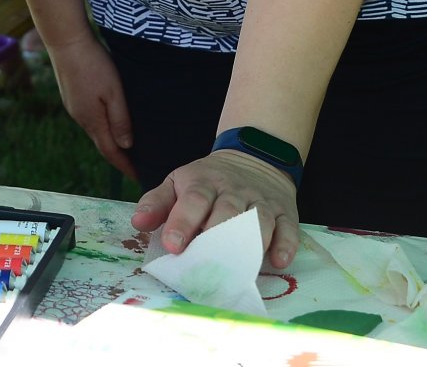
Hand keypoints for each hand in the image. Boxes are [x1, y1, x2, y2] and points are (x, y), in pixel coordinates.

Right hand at [50, 35, 137, 180]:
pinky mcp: (71, 97)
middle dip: (118, 157)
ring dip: (109, 141)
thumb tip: (126, 146)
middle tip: (135, 165)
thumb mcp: (114, 92)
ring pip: (95, 131)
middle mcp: (81, 118)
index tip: (139, 176)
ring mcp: (74, 108)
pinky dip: (102, 126)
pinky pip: (89, 119)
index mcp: (93, 120)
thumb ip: (120, 120)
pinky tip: (108, 121)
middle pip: (102, 144)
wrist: (66, 41)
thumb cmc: (94, 64)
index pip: (111, 152)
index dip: (125, 166)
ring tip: (126, 145)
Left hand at [131, 149, 300, 267]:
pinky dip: (285, 244)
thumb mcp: (178, 183)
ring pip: (258, 220)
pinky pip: (288, 228)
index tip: (173, 246)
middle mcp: (233, 191)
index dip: (183, 223)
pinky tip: (278, 261)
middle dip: (216, 236)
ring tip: (239, 267)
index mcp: (203, 183)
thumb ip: (157, 202)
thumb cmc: (207, 181)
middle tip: (205, 264)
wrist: (252, 158)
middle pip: (227, 211)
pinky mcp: (284, 212)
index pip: (193, 200)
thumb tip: (138, 222)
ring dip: (249, 243)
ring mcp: (260, 201)